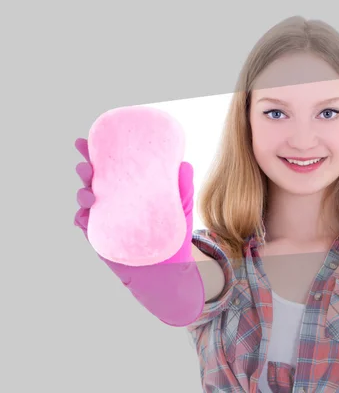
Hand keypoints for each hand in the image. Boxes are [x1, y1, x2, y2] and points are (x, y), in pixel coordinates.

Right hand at [73, 137, 204, 326]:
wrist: (170, 269)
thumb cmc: (173, 234)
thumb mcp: (181, 206)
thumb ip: (182, 186)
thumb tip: (184, 163)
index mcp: (129, 187)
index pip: (109, 166)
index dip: (95, 153)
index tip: (85, 141)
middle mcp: (114, 200)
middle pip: (92, 180)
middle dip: (84, 170)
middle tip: (85, 168)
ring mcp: (106, 218)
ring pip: (85, 202)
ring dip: (81, 195)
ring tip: (88, 195)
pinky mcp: (103, 238)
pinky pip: (86, 227)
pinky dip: (82, 219)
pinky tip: (84, 216)